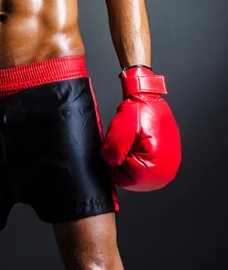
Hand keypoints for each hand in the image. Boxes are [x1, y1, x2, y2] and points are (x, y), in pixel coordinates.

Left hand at [100, 65, 181, 190]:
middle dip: (123, 160)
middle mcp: (164, 175)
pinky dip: (139, 157)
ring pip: (136, 174)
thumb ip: (114, 148)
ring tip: (135, 141)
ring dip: (131, 158)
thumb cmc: (140, 111)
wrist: (151, 99)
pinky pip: (145, 168)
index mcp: (153, 170)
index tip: (119, 144)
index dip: (114, 160)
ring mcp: (167, 171)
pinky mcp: (167, 165)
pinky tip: (140, 143)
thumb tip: (110, 162)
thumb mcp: (122, 127)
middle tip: (128, 140)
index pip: (120, 178)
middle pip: (129, 178)